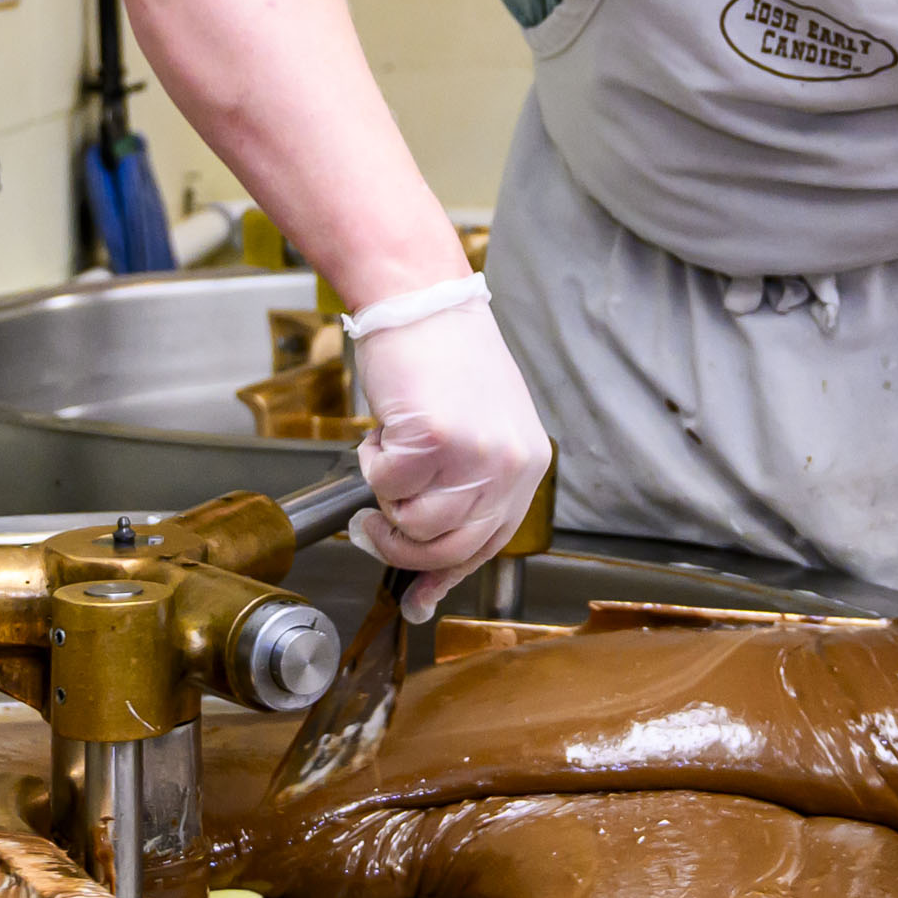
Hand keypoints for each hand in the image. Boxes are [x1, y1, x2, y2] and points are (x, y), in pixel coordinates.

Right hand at [343, 289, 550, 624]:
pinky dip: (372, 462)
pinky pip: (386, 486)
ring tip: (388, 453)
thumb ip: (462, 491)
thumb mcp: (475, 430)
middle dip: (400, 545)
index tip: (416, 597)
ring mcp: (475, 454)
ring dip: (386, 496)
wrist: (421, 300)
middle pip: (450, 549)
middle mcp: (509, 465)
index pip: (488, 546)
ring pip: (414, 525)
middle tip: (371, 526)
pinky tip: (383, 430)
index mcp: (526, 466)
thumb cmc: (441, 358)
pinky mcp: (435, 439)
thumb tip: (427, 569)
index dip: (444, 576)